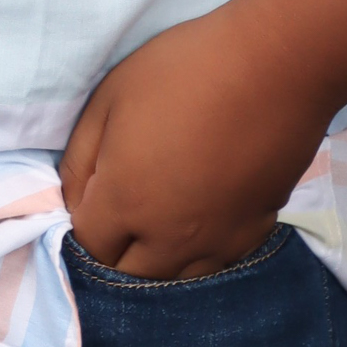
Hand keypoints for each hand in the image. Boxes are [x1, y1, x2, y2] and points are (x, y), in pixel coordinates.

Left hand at [59, 0, 329, 279]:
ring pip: (174, 280)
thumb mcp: (109, 97)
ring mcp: (215, 242)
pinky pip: (216, 265)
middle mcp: (167, 238)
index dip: (82, 226)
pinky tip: (199, 226)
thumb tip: (74, 200)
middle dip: (114, 254)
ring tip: (156, 229)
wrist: (272, 66)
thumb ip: (80, 158)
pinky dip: (199, 255)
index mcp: (125, 202)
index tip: (90, 202)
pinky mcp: (253, 233)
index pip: (87, 246)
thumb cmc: (183, 70)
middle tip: (119, 219)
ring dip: (156, 263)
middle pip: (128, 276)